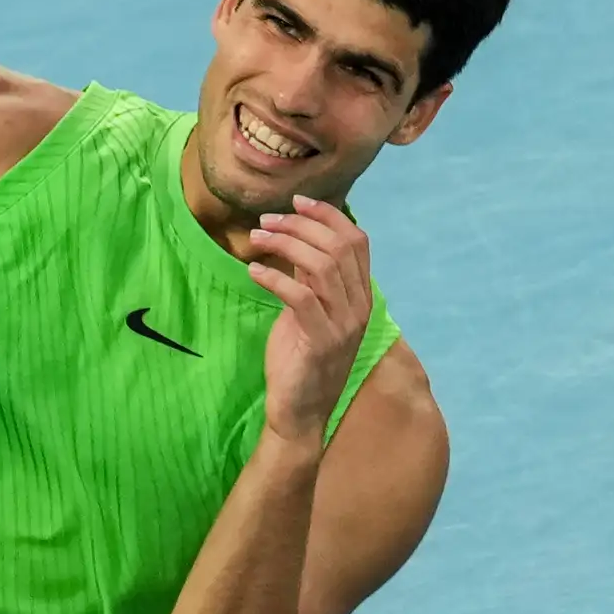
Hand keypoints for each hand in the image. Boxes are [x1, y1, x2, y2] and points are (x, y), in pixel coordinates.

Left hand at [244, 197, 376, 441]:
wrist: (300, 412)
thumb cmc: (299, 358)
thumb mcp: (306, 309)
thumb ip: (309, 277)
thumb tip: (295, 237)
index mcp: (360, 296)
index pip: (357, 241)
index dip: (329, 215)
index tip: (298, 201)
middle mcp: (359, 307)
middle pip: (339, 247)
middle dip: (300, 225)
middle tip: (265, 220)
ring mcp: (344, 325)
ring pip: (322, 266)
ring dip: (284, 244)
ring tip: (256, 238)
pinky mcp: (322, 341)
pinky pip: (301, 297)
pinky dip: (275, 277)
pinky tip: (254, 271)